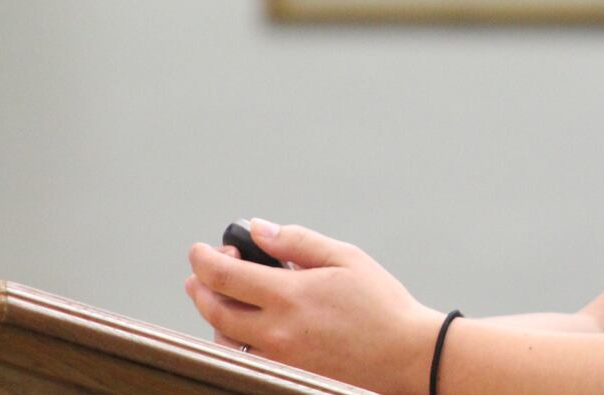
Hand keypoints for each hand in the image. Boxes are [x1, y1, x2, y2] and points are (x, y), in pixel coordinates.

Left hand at [185, 219, 444, 393]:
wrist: (404, 355)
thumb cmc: (381, 305)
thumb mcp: (344, 257)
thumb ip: (296, 242)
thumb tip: (259, 229)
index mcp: (289, 296)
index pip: (224, 276)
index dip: (205, 259)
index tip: (199, 249)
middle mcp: (275, 332)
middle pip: (214, 309)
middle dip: (200, 286)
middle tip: (200, 272)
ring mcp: (278, 358)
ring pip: (224, 338)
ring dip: (214, 313)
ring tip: (223, 295)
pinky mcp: (285, 373)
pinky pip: (243, 356)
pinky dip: (233, 337)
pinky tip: (245, 323)